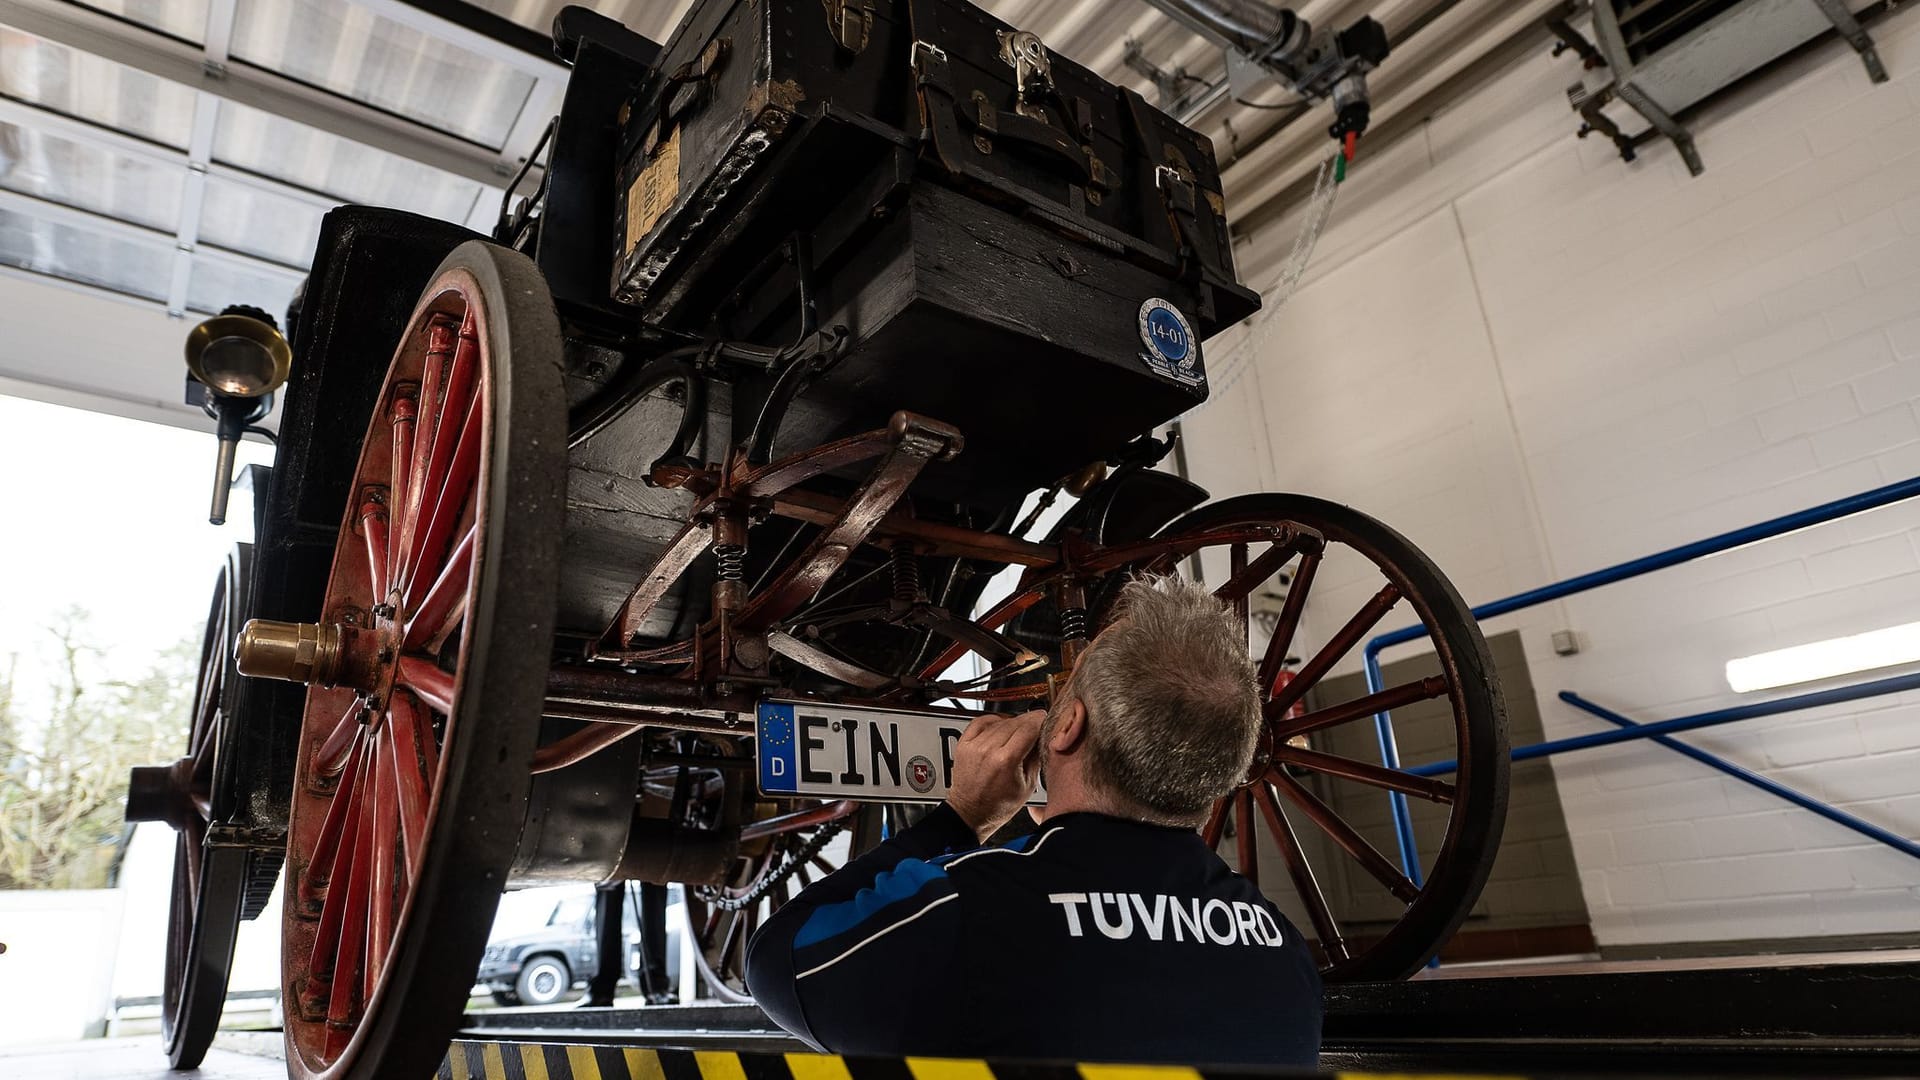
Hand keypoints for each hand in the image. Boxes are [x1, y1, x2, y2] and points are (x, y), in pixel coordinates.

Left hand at [946, 710, 1043, 841]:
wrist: (970, 813)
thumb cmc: (997, 806)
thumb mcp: (1028, 785)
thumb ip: (1036, 757)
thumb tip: (1043, 737)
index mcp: (1006, 761)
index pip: (1029, 727)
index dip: (1041, 720)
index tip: (1046, 720)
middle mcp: (988, 750)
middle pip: (1016, 721)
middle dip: (1029, 721)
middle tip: (1036, 727)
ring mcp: (974, 746)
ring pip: (1000, 721)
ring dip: (1013, 722)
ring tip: (1019, 733)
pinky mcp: (964, 744)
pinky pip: (981, 721)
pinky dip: (993, 720)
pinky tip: (1000, 726)